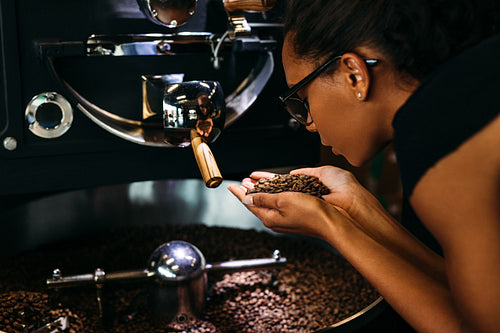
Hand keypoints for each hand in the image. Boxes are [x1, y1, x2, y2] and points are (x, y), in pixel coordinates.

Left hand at [239, 166, 370, 218]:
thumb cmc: (310, 213)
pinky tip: (274, 190)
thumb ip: (264, 198)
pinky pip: (278, 203)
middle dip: (248, 191)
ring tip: (253, 183)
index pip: (249, 203)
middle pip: (257, 203)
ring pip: (268, 202)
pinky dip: (273, 194)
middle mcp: (275, 219)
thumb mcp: (283, 201)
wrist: (332, 223)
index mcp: (269, 217)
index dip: (239, 193)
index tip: (230, 186)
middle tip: (241, 182)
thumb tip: (247, 197)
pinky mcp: (295, 215)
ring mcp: (285, 218)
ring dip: (260, 192)